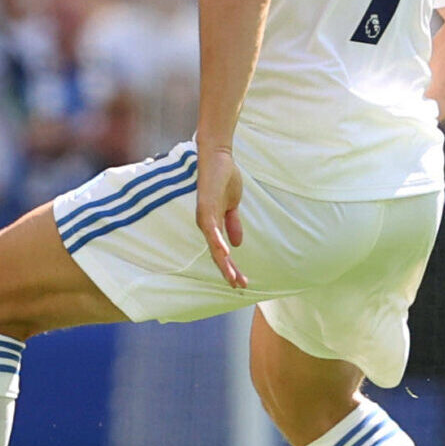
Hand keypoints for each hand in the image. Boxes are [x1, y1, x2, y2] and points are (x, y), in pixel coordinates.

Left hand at [194, 144, 248, 289]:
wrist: (218, 159)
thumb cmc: (223, 179)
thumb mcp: (232, 206)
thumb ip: (233, 224)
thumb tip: (238, 244)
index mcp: (212, 225)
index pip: (221, 252)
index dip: (230, 267)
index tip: (240, 282)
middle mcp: (206, 224)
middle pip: (217, 253)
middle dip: (228, 271)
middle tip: (239, 286)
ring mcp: (204, 216)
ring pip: (214, 245)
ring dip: (224, 262)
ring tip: (232, 277)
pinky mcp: (206, 207)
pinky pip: (212, 228)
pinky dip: (218, 241)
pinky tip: (225, 253)